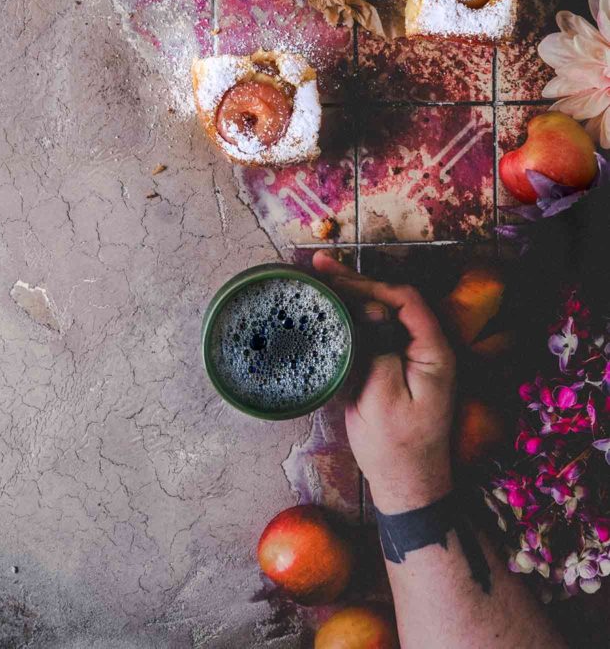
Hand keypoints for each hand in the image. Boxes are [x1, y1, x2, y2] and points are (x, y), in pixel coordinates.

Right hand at [313, 252, 455, 514]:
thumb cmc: (395, 446)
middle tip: (319, 267)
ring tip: (319, 279)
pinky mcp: (394, 367)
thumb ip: (378, 347)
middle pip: (393, 300)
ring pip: (382, 313)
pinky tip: (330, 309)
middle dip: (356, 282)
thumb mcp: (382, 396)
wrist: (406, 485)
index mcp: (433, 351)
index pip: (404, 299)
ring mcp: (411, 357)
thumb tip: (368, 308)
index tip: (336, 279)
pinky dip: (352, 317)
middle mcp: (426, 348)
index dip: (369, 284)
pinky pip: (375, 332)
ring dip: (352, 295)